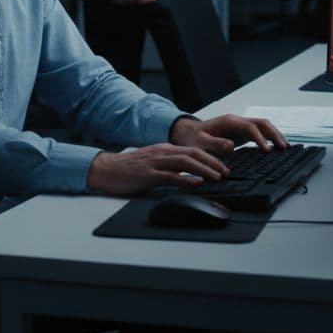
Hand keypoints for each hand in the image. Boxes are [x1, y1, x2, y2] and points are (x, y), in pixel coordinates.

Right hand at [85, 143, 229, 195]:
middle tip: (226, 172)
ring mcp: (155, 163)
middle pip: (193, 153)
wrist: (106, 169)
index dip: (210, 158)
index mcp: (165, 150)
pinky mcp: (148, 175)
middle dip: (213, 162)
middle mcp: (162, 153)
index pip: (193, 150)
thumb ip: (170, 169)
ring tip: (217, 177)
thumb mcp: (153, 165)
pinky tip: (196, 183)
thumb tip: (188, 177)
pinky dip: (186, 179)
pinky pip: (171, 176)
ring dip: (204, 169)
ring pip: (185, 162)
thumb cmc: (129, 169)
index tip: (223, 167)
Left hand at [169, 114, 287, 154]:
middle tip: (284, 147)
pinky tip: (276, 148)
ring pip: (263, 127)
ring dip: (275, 135)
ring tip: (286, 148)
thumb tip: (231, 146)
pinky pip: (259, 133)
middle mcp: (237, 122)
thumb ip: (215, 144)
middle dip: (275, 134)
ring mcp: (240, 127)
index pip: (250, 127)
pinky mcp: (241, 133)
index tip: (267, 151)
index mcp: (229, 122)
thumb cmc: (193, 138)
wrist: (188, 133)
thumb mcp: (200, 142)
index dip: (260, 138)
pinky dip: (269, 139)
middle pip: (262, 123)